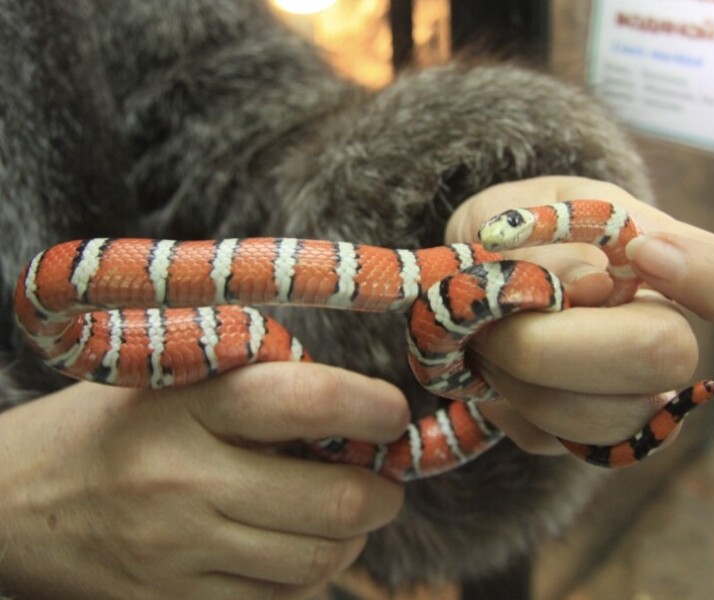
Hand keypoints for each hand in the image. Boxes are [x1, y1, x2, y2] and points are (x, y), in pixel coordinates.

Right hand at [0, 363, 408, 598]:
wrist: (10, 503)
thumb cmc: (105, 428)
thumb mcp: (170, 380)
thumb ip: (254, 383)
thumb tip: (352, 409)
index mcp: (186, 407)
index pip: (306, 400)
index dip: (371, 407)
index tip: (392, 413)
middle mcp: (183, 482)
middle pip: (333, 501)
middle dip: (382, 492)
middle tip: (383, 479)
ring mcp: (177, 555)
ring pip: (316, 562)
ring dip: (352, 538)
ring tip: (343, 513)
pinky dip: (307, 576)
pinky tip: (294, 547)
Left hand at [445, 176, 713, 454]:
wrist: (473, 280)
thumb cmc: (512, 232)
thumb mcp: (522, 210)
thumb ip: (553, 237)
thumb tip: (591, 288)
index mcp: (668, 263)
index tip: (640, 251)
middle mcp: (663, 338)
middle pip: (664, 357)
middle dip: (553, 339)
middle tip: (496, 313)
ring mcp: (632, 398)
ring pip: (602, 416)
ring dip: (519, 374)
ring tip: (487, 334)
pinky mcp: (584, 440)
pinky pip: (548, 438)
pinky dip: (502, 400)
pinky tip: (491, 367)